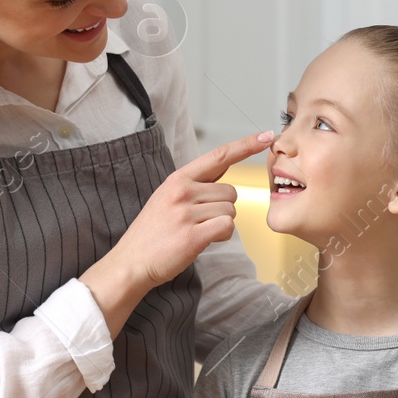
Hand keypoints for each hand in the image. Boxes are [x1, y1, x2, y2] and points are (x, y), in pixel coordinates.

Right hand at [112, 131, 273, 287]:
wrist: (131, 262)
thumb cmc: (153, 232)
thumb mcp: (167, 197)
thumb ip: (195, 183)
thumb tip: (224, 167)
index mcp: (178, 179)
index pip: (219, 156)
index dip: (245, 145)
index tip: (266, 136)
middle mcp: (182, 191)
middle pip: (231, 192)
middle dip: (224, 208)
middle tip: (200, 221)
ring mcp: (186, 213)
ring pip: (231, 211)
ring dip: (221, 224)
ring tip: (197, 231)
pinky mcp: (192, 235)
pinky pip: (227, 227)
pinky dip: (221, 236)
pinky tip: (203, 240)